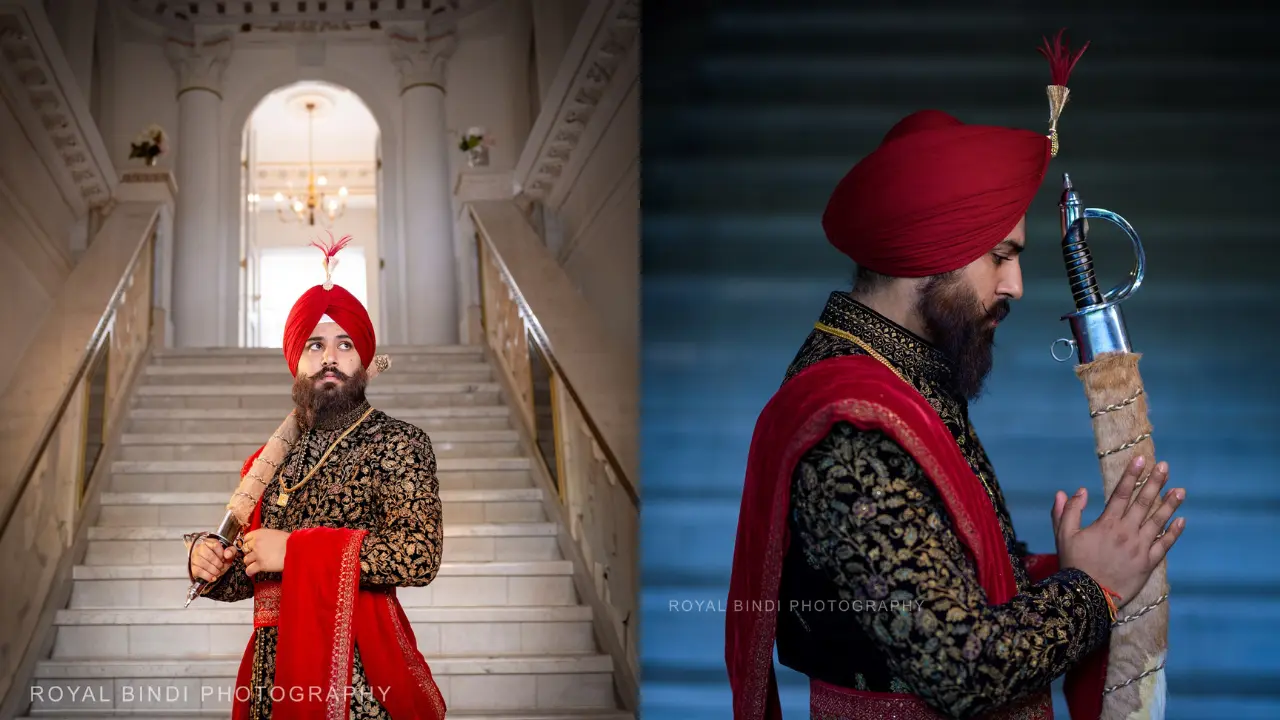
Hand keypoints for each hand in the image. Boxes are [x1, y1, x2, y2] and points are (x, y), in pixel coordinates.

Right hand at [189, 537, 235, 583]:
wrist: (211, 564)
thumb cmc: (219, 557)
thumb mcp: (228, 552)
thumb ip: (231, 551)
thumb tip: (228, 554)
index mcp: (209, 542)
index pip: (215, 545)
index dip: (221, 554)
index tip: (224, 559)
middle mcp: (199, 548)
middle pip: (209, 556)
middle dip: (218, 564)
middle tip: (221, 567)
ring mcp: (194, 557)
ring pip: (203, 564)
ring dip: (213, 570)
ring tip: (217, 572)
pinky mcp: (192, 567)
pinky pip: (198, 571)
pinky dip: (207, 576)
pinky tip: (213, 577)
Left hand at [243, 529, 290, 576]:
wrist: (296, 549)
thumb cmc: (290, 542)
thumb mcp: (276, 534)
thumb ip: (266, 537)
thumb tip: (263, 543)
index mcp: (260, 533)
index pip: (246, 538)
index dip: (248, 543)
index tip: (251, 547)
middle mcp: (256, 543)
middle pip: (245, 549)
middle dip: (249, 553)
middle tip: (255, 556)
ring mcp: (258, 554)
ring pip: (246, 560)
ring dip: (250, 562)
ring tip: (255, 564)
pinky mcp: (261, 564)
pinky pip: (249, 570)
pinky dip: (250, 572)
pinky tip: (253, 572)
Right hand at [1052, 455, 1185, 605]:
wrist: (1089, 596)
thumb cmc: (1074, 564)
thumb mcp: (1063, 535)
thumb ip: (1068, 511)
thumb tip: (1074, 490)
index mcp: (1107, 523)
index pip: (1121, 493)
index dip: (1131, 475)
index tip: (1141, 459)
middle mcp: (1127, 531)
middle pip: (1144, 502)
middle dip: (1155, 483)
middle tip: (1165, 467)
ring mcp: (1140, 547)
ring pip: (1158, 521)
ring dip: (1170, 505)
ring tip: (1180, 490)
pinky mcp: (1149, 563)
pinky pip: (1165, 545)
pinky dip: (1174, 533)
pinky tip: (1181, 521)